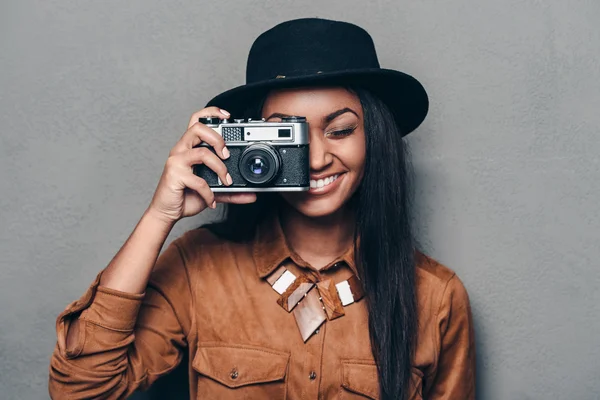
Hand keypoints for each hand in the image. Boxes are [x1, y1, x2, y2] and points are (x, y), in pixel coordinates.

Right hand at [147, 107, 255, 223]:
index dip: (211, 113)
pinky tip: (212, 200)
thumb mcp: (213, 191)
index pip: (196, 120)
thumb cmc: (186, 196)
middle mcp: (181, 150)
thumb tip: (252, 195)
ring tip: (226, 180)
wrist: (167, 211)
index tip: (227, 116)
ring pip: (201, 152)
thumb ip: (231, 191)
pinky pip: (198, 180)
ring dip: (219, 167)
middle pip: (197, 128)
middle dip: (217, 139)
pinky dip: (209, 192)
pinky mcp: (174, 175)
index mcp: (189, 147)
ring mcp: (176, 161)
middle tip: (227, 155)